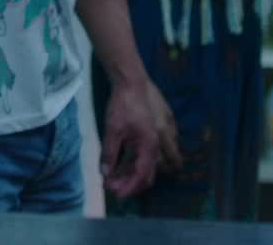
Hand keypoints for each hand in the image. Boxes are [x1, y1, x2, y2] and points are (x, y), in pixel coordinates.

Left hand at [99, 77, 180, 197]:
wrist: (133, 78)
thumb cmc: (123, 104)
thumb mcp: (112, 130)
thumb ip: (109, 153)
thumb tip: (105, 173)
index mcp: (150, 145)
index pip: (141, 175)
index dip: (128, 187)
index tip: (116, 194)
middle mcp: (163, 141)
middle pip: (153, 172)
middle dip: (135, 182)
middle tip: (117, 184)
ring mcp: (168, 131)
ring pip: (164, 160)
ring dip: (146, 169)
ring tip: (128, 171)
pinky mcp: (168, 121)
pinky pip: (167, 145)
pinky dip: (155, 154)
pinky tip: (141, 151)